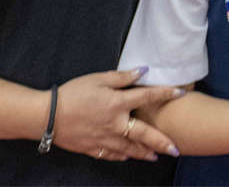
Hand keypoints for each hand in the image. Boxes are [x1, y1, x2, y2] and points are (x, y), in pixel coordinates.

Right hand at [55, 68, 184, 160]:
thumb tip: (143, 71)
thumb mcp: (97, 79)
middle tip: (175, 149)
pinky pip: (111, 155)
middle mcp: (115, 124)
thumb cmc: (72, 93)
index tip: (181, 93)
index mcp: (117, 103)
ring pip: (129, 149)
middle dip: (162, 142)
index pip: (147, 96)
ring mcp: (104, 139)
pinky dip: (122, 156)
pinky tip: (128, 157)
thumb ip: (122, 77)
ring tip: (157, 156)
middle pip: (144, 134)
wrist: (46, 116)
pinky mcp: (91, 148)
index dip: (165, 93)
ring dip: (144, 152)